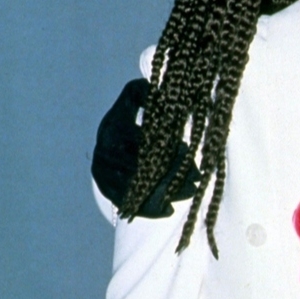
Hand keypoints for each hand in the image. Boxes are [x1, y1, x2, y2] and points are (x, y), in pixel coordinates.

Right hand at [91, 79, 199, 216]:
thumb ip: (145, 94)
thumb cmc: (132, 117)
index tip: (189, 152)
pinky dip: (148, 208)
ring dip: (166, 191)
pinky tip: (168, 210)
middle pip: (143, 165)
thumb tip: (157, 88)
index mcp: (115, 124)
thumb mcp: (135, 100)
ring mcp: (102, 169)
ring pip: (138, 185)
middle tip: (197, 179)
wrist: (109, 138)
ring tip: (189, 193)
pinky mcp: (104, 185)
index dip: (168, 147)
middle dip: (173, 172)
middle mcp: (104, 147)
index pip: (145, 139)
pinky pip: (128, 202)